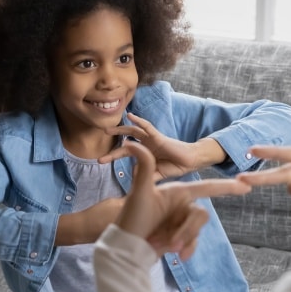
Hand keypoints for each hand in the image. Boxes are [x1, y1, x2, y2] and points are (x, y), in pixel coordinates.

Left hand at [100, 113, 225, 180]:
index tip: (101, 161)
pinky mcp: (158, 137)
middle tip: (99, 156)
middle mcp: (146, 144)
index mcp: (144, 152)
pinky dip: (138, 120)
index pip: (125, 152)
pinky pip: (147, 127)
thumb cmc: (175, 166)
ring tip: (107, 130)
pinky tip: (130, 116)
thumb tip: (132, 176)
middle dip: (112, 149)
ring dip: (120, 130)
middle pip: (125, 142)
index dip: (113, 156)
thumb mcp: (156, 174)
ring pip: (132, 131)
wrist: (191, 162)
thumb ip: (144, 174)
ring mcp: (151, 139)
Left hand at [117, 141, 250, 258]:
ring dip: (183, 239)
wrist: (127, 247)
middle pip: (201, 215)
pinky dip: (187, 248)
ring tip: (165, 247)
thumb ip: (144, 166)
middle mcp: (183, 204)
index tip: (246, 185)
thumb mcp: (139, 192)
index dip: (226, 186)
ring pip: (197, 229)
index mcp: (177, 191)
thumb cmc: (131, 218)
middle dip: (187, 230)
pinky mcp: (182, 236)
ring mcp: (183, 221)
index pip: (206, 187)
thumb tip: (134, 142)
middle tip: (171, 244)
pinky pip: (195, 241)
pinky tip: (178, 256)